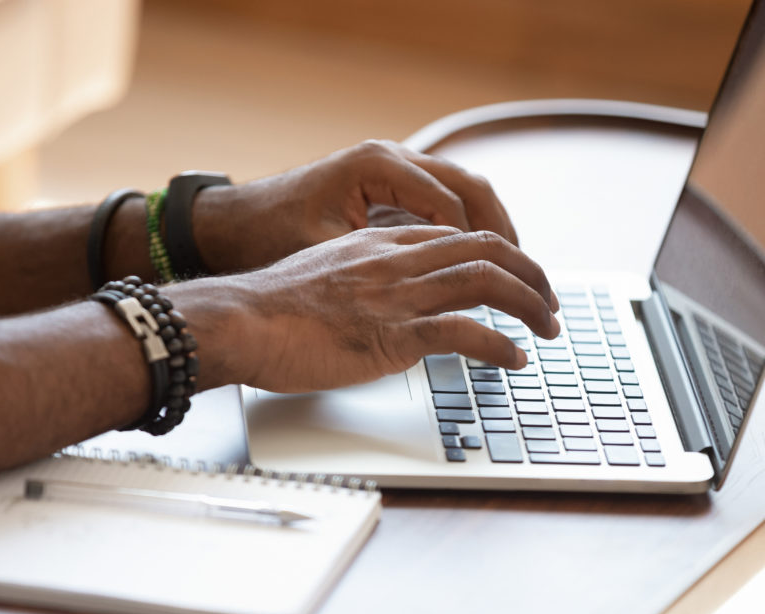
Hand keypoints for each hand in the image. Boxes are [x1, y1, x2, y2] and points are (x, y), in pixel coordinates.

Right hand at [167, 225, 557, 393]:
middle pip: (487, 249)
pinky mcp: (393, 334)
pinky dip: (500, 347)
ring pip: (488, 283)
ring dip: (531, 305)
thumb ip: (358, 281)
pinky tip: (514, 360)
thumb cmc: (269, 307)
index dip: (497, 255)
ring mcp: (398, 296)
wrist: (239, 320)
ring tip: (550, 328)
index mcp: (381, 245)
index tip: (512, 278)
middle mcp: (397, 261)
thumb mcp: (321, 276)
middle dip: (531, 272)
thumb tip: (375, 303)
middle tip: (550, 301)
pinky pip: (465, 333)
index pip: (457, 237)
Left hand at [191, 140, 517, 273]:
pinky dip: (467, 229)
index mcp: (378, 166)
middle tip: (531, 281)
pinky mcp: (387, 186)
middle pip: (471, 190)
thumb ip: (376, 273)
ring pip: (463, 191)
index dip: (481, 255)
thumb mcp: (322, 254)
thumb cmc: (269, 235)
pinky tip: (479, 262)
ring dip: (492, 232)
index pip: (451, 209)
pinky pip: (442, 200)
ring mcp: (391, 168)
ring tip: (517, 275)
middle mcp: (391, 159)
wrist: (233, 223)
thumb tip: (423, 303)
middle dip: (504, 237)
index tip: (504, 291)